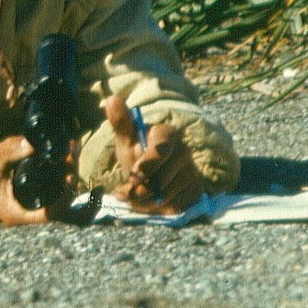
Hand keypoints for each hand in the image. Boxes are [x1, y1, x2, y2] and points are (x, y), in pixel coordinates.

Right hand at [0, 135, 77, 225]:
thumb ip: (9, 151)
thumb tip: (32, 144)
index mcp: (16, 214)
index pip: (49, 214)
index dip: (64, 197)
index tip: (70, 175)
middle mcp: (25, 213)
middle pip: (58, 202)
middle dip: (69, 178)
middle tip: (72, 155)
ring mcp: (29, 205)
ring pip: (57, 194)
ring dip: (67, 172)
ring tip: (72, 149)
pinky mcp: (31, 195)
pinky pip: (51, 188)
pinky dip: (59, 172)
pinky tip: (65, 156)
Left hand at [104, 95, 203, 213]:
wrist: (152, 174)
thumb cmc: (137, 153)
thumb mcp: (126, 139)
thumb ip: (120, 122)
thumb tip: (111, 99)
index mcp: (168, 134)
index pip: (162, 148)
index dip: (148, 164)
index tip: (134, 174)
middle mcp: (184, 150)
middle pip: (161, 177)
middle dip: (140, 189)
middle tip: (126, 193)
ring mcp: (192, 171)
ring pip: (166, 194)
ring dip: (146, 201)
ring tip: (136, 197)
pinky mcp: (196, 190)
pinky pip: (175, 205)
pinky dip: (158, 209)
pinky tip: (151, 202)